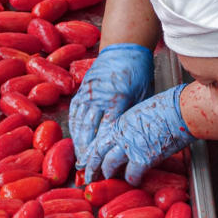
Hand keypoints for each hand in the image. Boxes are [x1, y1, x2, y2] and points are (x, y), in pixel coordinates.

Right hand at [68, 43, 153, 167]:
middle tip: (88, 171)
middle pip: (90, 131)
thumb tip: (128, 141)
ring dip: (78, 143)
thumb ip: (132, 117)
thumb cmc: (138, 72)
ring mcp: (88, 93)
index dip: (103, 151)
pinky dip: (74, 127)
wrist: (124, 47)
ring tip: (80, 159)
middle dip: (88, 153)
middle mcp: (99, 97)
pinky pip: (74, 112)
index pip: (107, 132)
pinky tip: (75, 139)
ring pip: (79, 123)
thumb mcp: (143, 96)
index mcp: (118, 99)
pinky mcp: (82, 89)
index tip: (102, 166)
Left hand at [82, 85, 190, 185]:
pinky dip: (132, 181)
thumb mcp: (142, 113)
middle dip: (92, 168)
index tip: (87, 160)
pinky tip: (134, 183)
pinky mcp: (143, 158)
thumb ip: (132, 126)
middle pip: (98, 153)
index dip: (92, 152)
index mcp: (120, 122)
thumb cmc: (169, 107)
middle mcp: (120, 134)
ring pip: (109, 165)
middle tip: (89, 178)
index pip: (99, 140)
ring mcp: (129, 146)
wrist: (181, 110)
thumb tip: (133, 135)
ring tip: (108, 182)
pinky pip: (132, 175)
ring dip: (109, 175)